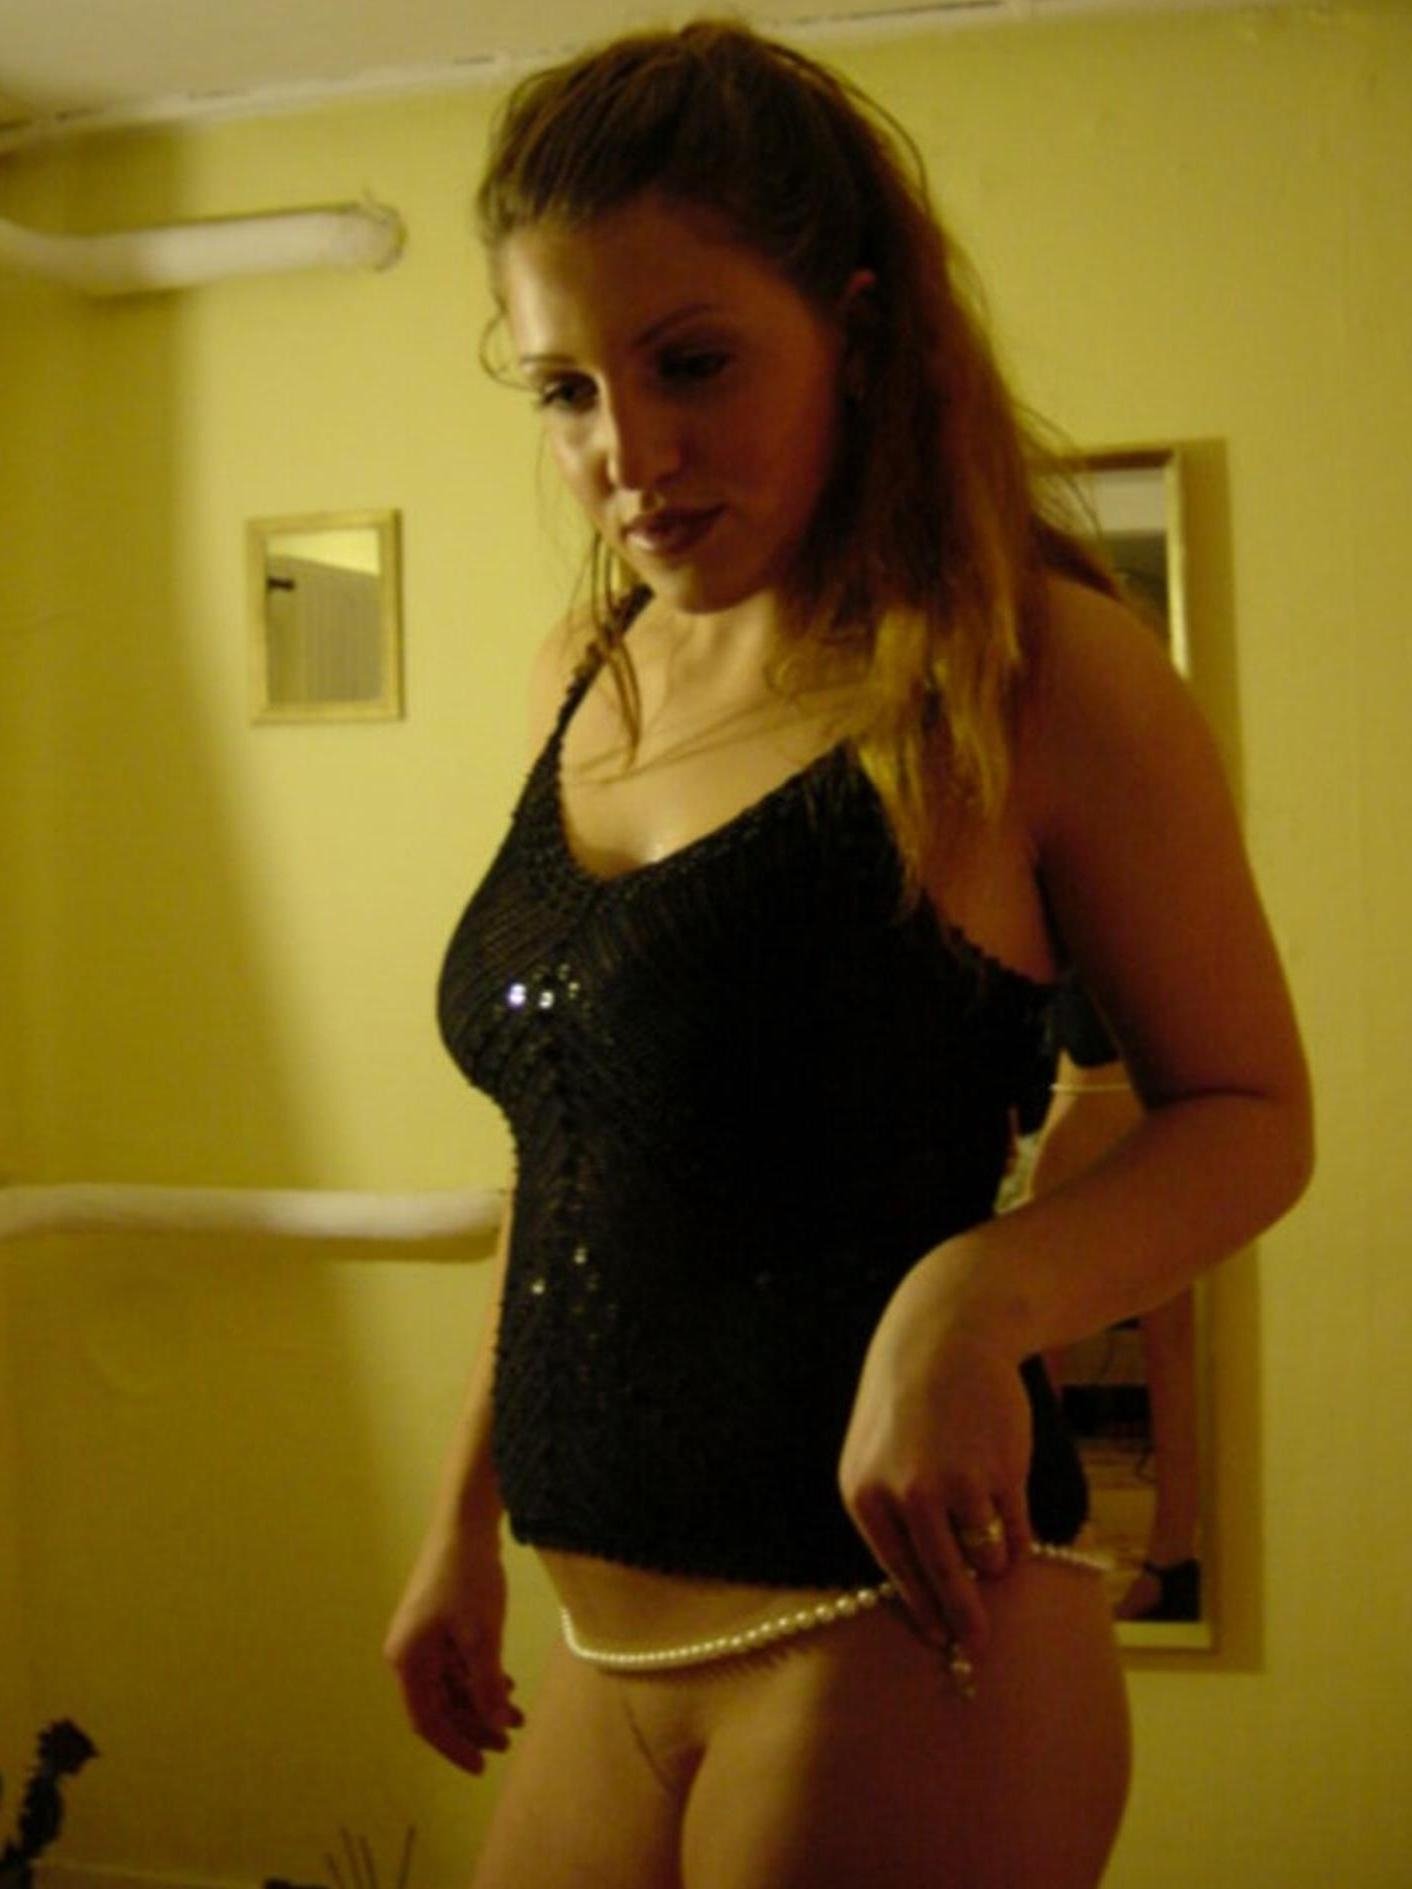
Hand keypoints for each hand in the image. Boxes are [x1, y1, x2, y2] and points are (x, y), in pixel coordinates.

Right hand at [383, 1520, 522, 1773]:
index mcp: (407, 1659)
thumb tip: (497, 1725)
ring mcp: (422, 1636)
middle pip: (440, 1704)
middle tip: (509, 1740)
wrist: (466, 1521)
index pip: (427, 1720)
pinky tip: (506, 1683)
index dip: (454, 1746)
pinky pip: (455, 1663)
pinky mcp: (437, 1621)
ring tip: (517, 1715)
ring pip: (451, 1684)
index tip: (481, 1766)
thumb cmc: (468, 1577)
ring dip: (481, 1700)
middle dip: (475, 1724)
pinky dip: (479, 1677)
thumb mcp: (482, 1635)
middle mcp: (408, 1651)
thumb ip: (487, 1684)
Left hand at [839, 1260, 1034, 1663]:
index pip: (898, 1575)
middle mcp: (905, 1495)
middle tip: (979, 1649)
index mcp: (865, 1494)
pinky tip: (1010, 1515)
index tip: (941, 1642)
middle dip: (966, 1621)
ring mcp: (955, 1485)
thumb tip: (927, 1591)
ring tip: (992, 1534)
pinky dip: (1017, 1538)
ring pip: (987, 1559)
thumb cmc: (910, 1404)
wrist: (946, 1339)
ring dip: (995, 1563)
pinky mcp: (1000, 1473)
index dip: (924, 1613)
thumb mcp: (878, 1456)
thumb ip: (894, 1515)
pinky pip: (1015, 1534)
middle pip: (945, 1582)